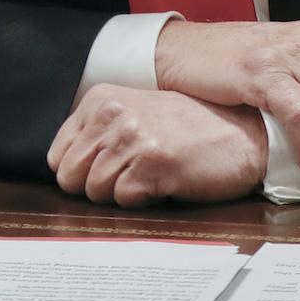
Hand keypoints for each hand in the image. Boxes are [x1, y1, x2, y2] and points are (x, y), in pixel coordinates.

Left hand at [48, 85, 267, 206]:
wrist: (243, 134)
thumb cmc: (189, 129)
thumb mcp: (134, 115)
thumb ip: (97, 134)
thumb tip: (63, 170)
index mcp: (100, 100)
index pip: (57, 156)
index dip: (80, 172)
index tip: (105, 171)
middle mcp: (111, 115)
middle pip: (69, 177)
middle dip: (95, 187)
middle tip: (129, 177)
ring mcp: (131, 138)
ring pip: (95, 191)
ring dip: (121, 194)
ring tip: (150, 175)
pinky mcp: (152, 163)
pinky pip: (123, 200)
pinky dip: (142, 200)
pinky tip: (163, 182)